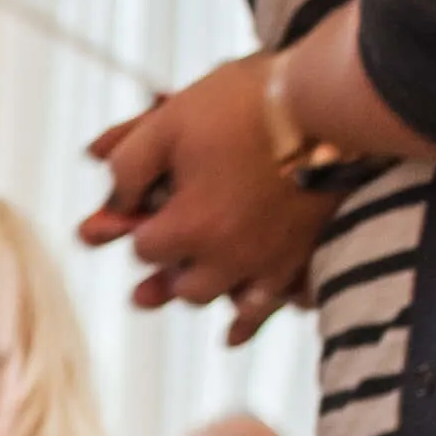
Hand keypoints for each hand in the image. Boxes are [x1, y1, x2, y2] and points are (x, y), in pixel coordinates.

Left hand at [79, 54, 333, 340]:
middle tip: (160, 257)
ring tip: (194, 279)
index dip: (137, 226)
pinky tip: (235, 331)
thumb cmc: (240, 107)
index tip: (143, 209)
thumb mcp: (167, 123)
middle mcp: (227, 258)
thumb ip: (128, 164)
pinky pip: (275, 304)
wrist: (325, 104)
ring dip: (203, 289)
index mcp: (188, 228)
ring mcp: (268, 261)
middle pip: (181, 287)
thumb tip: (110, 199)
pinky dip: (250, 317)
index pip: (144, 249)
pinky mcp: (304, 254)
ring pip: (223, 299)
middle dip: (167, 269)